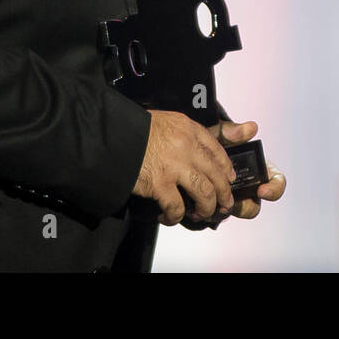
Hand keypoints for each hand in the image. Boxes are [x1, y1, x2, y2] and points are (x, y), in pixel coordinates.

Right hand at [132, 109, 235, 225]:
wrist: (110, 135)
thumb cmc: (132, 130)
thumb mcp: (163, 122)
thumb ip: (181, 134)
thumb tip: (193, 154)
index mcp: (187, 127)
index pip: (216, 148)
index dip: (226, 167)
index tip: (228, 178)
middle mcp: (185, 144)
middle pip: (216, 174)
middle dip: (223, 194)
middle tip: (223, 204)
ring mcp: (174, 165)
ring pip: (204, 193)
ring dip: (206, 208)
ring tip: (201, 214)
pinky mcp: (159, 183)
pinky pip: (177, 208)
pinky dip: (174, 217)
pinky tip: (168, 217)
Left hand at [181, 119, 285, 228]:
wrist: (180, 151)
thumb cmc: (204, 140)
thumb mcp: (215, 134)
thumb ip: (231, 131)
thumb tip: (251, 127)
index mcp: (255, 168)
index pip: (276, 182)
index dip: (274, 189)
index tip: (262, 190)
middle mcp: (246, 187)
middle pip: (253, 206)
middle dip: (242, 207)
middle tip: (228, 204)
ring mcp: (230, 198)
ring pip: (232, 212)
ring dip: (222, 211)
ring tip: (208, 203)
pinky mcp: (213, 205)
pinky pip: (214, 215)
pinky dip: (206, 212)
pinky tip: (195, 204)